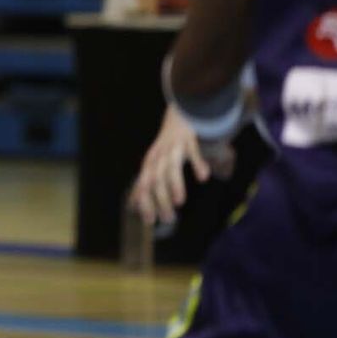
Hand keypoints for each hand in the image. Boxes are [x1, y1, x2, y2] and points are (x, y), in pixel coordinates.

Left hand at [130, 108, 228, 227]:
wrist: (177, 116)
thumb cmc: (165, 146)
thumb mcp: (153, 164)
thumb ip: (146, 183)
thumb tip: (133, 204)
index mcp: (149, 164)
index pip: (143, 186)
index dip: (145, 203)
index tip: (149, 221)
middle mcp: (158, 157)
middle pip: (155, 180)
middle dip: (160, 200)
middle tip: (168, 218)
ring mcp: (172, 149)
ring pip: (170, 168)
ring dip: (174, 185)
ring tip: (179, 202)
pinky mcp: (187, 140)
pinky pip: (192, 152)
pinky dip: (196, 164)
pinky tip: (203, 177)